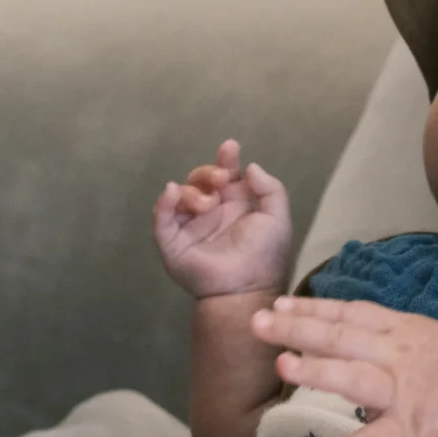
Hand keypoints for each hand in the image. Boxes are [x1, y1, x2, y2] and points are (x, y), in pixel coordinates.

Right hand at [153, 139, 292, 298]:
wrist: (248, 288)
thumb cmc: (265, 255)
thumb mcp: (277, 217)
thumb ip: (270, 189)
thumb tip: (250, 166)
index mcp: (234, 203)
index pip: (224, 174)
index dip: (226, 160)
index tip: (230, 148)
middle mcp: (209, 211)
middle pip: (199, 179)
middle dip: (207, 172)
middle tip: (221, 178)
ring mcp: (189, 226)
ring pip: (180, 195)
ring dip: (193, 192)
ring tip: (209, 204)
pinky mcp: (172, 242)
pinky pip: (161, 219)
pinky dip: (164, 203)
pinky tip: (172, 192)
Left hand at [250, 296, 437, 436]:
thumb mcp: (424, 336)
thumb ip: (384, 333)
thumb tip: (337, 326)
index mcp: (401, 330)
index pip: (349, 314)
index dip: (312, 308)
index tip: (277, 305)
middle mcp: (398, 355)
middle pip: (342, 337)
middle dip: (297, 329)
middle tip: (257, 323)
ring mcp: (403, 393)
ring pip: (354, 378)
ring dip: (317, 371)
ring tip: (281, 364)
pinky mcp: (410, 432)